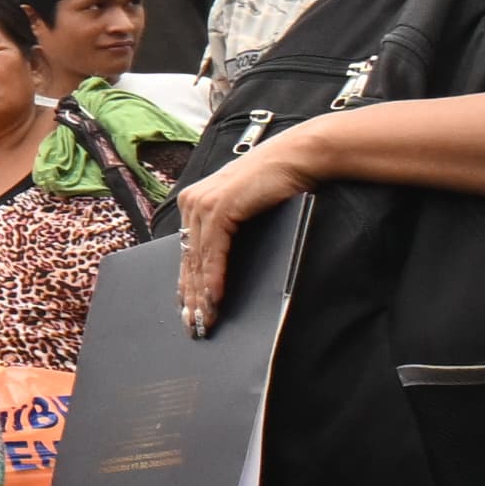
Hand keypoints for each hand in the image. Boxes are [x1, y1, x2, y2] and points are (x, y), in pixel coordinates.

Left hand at [175, 128, 325, 335]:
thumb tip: (217, 265)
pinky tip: (216, 298)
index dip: (188, 285)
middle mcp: (192, 202)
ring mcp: (203, 204)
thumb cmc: (277, 183)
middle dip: (192, 297)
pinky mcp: (219, 207)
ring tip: (206, 320)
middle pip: (189, 259)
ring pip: (199, 259)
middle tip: (194, 326)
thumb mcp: (243, 209)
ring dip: (203, 294)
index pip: (188, 252)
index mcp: (194, 202)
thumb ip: (226, 230)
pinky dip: (214, 277)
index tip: (189, 311)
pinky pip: (213, 251)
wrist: (297, 158)